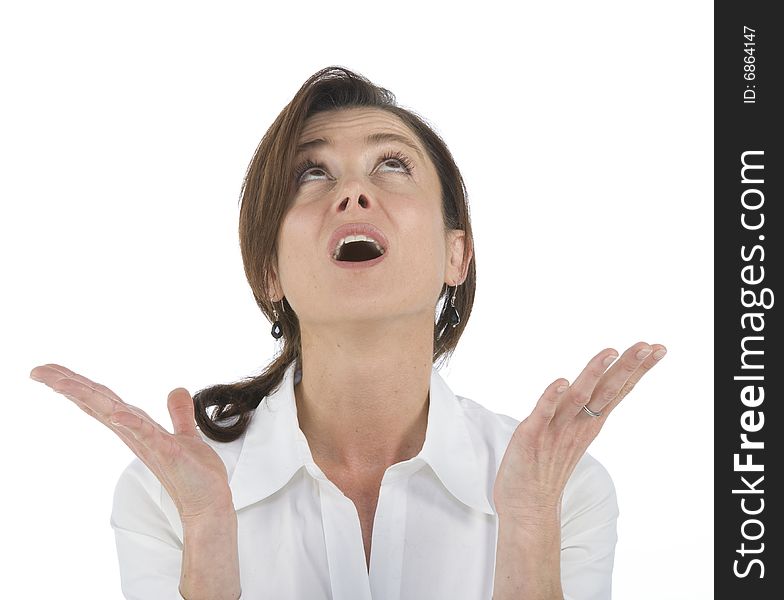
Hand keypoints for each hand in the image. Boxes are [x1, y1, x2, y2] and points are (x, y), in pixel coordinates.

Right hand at [30, 363, 233, 522]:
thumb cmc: (193, 474)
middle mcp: (136, 434)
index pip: (103, 400)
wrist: (208, 503)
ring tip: (62, 383)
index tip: (49, 369)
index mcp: (137, 427)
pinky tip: (117, 415)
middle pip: (98, 404)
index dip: (78, 384)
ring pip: (113, 415)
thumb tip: (177, 390)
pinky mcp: (168, 453)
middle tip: (39, 370)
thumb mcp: (186, 435)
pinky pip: (147, 435)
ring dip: (88, 398)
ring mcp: (149, 443)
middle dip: (69, 385)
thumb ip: (179, 414)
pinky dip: (131, 424)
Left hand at [493, 341, 666, 523]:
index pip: (617, 390)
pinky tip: (561, 382)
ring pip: (578, 396)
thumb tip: (589, 386)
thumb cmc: (546, 468)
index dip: (636, 368)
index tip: (657, 348)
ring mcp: (555, 430)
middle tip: (650, 346)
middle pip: (607, 390)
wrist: (528, 508)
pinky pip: (543, 413)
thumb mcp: (572, 434)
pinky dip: (551, 397)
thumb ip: (580, 410)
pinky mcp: (531, 436)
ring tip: (611, 351)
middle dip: (628, 366)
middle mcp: (577, 424)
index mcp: (588, 422)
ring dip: (593, 373)